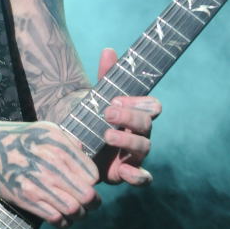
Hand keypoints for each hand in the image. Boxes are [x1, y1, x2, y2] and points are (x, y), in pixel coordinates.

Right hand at [0, 119, 100, 226]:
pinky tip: (61, 215)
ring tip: (77, 211)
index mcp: (61, 149)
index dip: (93, 182)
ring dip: (80, 214)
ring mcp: (39, 186)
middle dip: (93, 202)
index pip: (93, 175)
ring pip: (74, 210)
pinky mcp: (27, 199)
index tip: (87, 182)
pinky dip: (63, 221)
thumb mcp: (48, 129)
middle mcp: (52, 168)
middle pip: (87, 196)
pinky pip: (55, 218)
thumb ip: (70, 142)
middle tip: (90, 202)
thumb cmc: (21, 137)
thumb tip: (85, 155)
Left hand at [96, 47, 160, 185]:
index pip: (151, 106)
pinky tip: (123, 170)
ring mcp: (134, 155)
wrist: (78, 148)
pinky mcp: (125, 174)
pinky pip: (142, 178)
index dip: (138, 103)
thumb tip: (109, 50)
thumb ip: (105, 77)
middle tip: (107, 112)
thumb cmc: (92, 120)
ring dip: (127, 141)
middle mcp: (139, 134)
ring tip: (106, 135)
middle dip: (128, 117)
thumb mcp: (96, 99)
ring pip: (144, 148)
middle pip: (146, 124)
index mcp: (136, 114)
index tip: (116, 99)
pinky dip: (137, 176)